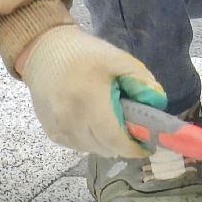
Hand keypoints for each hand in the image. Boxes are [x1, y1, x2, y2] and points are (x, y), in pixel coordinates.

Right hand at [19, 26, 167, 157]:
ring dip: (107, 142)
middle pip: (106, 148)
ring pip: (93, 149)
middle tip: (133, 130)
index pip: (115, 139)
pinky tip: (92, 120)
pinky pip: (80, 146)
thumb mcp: (118, 59)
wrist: (43, 51)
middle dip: (123, 144)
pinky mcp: (52, 133)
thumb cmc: (84, 54)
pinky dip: (91, 140)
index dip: (134, 147)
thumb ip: (141, 81)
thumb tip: (158, 104)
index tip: (147, 143)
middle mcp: (70, 120)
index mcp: (89, 100)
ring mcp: (59, 128)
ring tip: (111, 121)